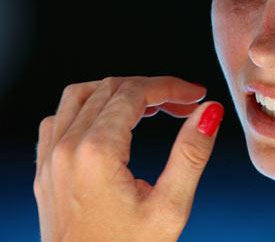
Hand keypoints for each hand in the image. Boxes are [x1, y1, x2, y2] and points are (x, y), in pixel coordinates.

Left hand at [33, 76, 224, 241]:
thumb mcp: (170, 207)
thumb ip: (191, 154)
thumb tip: (209, 112)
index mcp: (96, 153)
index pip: (135, 93)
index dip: (170, 87)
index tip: (195, 94)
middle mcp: (66, 148)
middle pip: (111, 88)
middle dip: (153, 89)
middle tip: (184, 105)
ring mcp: (50, 158)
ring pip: (82, 96)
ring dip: (119, 92)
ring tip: (151, 108)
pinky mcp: (45, 170)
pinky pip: (60, 118)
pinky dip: (88, 107)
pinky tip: (109, 122)